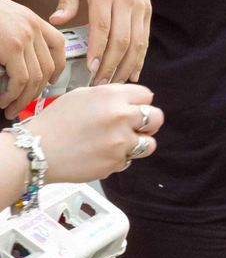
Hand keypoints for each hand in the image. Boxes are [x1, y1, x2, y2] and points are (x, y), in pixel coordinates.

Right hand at [0, 0, 64, 119]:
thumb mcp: (2, 20)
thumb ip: (12, 37)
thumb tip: (12, 64)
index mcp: (31, 19)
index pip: (57, 44)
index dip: (57, 66)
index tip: (50, 81)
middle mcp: (32, 27)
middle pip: (48, 66)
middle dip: (36, 91)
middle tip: (21, 104)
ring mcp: (24, 37)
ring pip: (36, 77)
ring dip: (23, 98)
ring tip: (10, 107)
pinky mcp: (12, 46)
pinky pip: (21, 78)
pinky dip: (13, 94)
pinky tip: (3, 99)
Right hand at [29, 83, 161, 181]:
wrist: (36, 150)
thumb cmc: (55, 123)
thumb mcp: (82, 96)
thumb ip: (110, 95)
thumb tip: (131, 100)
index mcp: (112, 96)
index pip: (147, 95)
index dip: (140, 103)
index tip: (134, 108)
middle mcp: (120, 116)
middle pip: (157, 118)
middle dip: (148, 123)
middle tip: (134, 127)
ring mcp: (120, 142)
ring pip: (149, 143)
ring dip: (138, 143)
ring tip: (119, 143)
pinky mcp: (116, 162)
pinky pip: (129, 160)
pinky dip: (119, 158)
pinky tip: (101, 154)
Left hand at [51, 0, 149, 84]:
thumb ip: (66, 1)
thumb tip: (56, 21)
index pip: (103, 27)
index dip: (99, 50)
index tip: (92, 68)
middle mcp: (125, 1)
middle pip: (122, 39)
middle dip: (112, 65)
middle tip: (101, 83)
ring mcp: (139, 7)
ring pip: (137, 42)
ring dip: (127, 65)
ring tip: (117, 82)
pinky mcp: (147, 10)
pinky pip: (145, 38)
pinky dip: (140, 57)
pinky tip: (134, 71)